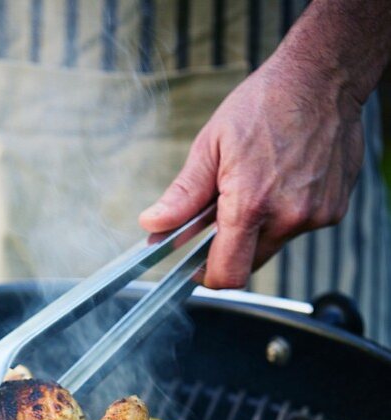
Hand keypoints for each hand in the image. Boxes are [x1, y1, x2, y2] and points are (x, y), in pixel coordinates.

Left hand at [139, 53, 364, 289]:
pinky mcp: (334, 209)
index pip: (227, 275)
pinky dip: (288, 212)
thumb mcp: (211, 145)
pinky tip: (288, 178)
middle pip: (250, 264)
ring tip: (261, 183)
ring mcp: (316, 215)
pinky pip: (300, 227)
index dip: (208, 276)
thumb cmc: (266, 103)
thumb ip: (183, 196)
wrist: (324, 75)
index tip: (198, 263)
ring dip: (261, 227)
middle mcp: (288, 217)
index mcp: (251, 205)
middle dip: (233, 246)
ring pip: (275, 245)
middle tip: (227, 208)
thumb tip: (153, 225)